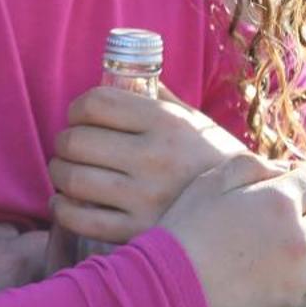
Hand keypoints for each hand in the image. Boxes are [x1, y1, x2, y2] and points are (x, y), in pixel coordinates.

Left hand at [48, 83, 246, 244]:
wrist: (247, 214)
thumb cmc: (210, 159)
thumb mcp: (191, 120)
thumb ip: (157, 97)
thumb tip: (122, 74)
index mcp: (166, 122)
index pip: (96, 103)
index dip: (77, 108)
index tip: (78, 116)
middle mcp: (155, 157)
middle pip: (76, 140)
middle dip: (63, 142)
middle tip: (68, 147)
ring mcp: (146, 197)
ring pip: (73, 178)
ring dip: (58, 173)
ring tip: (64, 172)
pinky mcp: (138, 231)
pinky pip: (80, 219)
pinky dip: (62, 209)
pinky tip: (65, 202)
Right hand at [157, 154, 305, 306]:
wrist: (171, 287)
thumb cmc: (186, 229)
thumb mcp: (210, 181)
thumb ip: (250, 165)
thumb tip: (282, 170)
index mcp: (280, 200)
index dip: (305, 179)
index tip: (290, 185)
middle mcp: (298, 236)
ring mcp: (298, 274)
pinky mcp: (291, 305)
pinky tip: (299, 275)